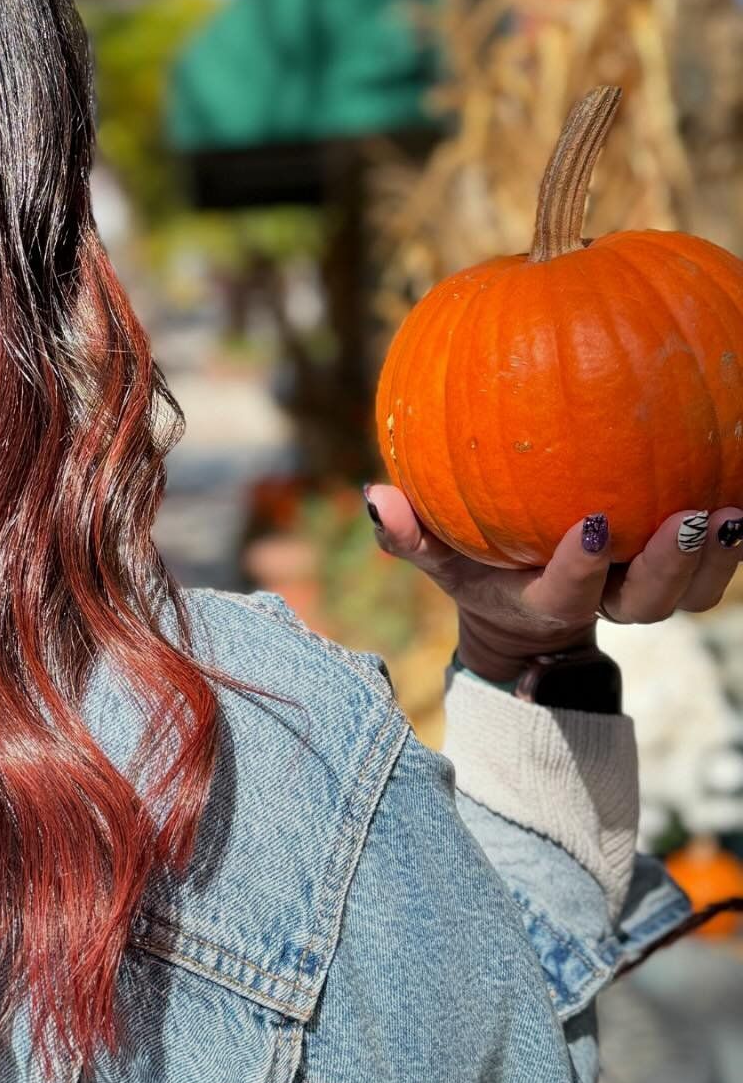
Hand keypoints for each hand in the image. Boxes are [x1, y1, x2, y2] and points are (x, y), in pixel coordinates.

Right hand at [364, 488, 742, 683]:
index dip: (582, 568)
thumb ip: (407, 534)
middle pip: (648, 604)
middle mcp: (601, 602)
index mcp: (544, 601)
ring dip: (716, 561)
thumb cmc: (476, 568)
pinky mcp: (669, 575)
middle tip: (690, 518)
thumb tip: (375, 495)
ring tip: (732, 511)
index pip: (567, 594)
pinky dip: (730, 542)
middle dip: (672, 568)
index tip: (593, 527)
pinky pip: (710, 569)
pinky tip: (736, 478)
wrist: (528, 601)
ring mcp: (639, 590)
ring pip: (690, 595)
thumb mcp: (437, 556)